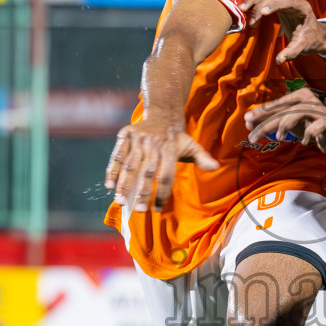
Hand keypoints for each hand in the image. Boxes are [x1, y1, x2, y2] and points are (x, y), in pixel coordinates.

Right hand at [104, 119, 218, 211]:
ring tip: (120, 202)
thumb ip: (202, 158)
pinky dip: (112, 170)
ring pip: (130, 165)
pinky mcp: (125, 135)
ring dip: (124, 184)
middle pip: (147, 172)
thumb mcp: (192, 145)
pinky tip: (109, 185)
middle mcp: (153, 144)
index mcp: (169, 149)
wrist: (162, 114)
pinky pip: (117, 155)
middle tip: (138, 211)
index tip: (156, 209)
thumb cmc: (177, 138)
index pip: (166, 175)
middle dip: (142, 192)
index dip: (161, 193)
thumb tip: (215, 167)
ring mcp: (138, 139)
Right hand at [241, 0, 325, 62]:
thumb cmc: (310, 40)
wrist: (315, 34)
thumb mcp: (303, 47)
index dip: (274, 4)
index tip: (262, 12)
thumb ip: (291, 52)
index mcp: (302, 7)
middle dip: (260, 6)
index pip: (287, 1)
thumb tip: (279, 60)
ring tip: (243, 9)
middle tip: (251, 22)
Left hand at [243, 88, 325, 154]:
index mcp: (297, 96)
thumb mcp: (289, 122)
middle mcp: (307, 100)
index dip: (261, 113)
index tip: (247, 121)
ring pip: (296, 113)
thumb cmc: (311, 124)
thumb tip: (249, 121)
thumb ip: (272, 120)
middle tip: (253, 136)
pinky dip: (307, 136)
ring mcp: (318, 110)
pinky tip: (304, 142)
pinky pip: (314, 127)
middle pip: (283, 110)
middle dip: (266, 123)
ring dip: (285, 126)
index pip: (276, 104)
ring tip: (279, 138)